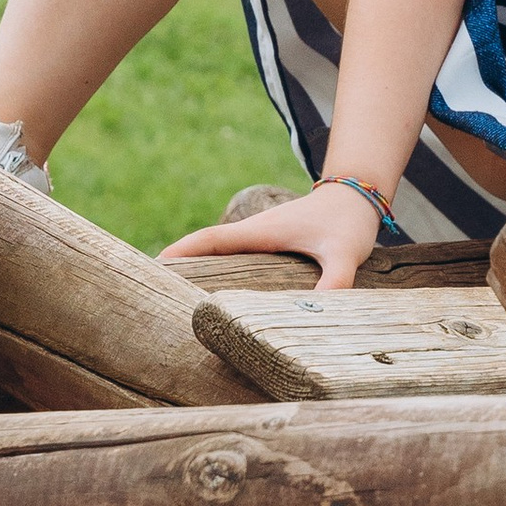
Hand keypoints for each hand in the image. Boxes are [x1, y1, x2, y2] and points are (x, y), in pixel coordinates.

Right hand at [163, 180, 384, 292]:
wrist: (358, 195)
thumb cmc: (348, 221)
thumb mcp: (345, 253)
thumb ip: (336, 280)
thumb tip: (322, 310)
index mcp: (260, 232)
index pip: (209, 242)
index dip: (180, 253)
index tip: (151, 268)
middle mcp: (253, 233)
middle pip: (203, 248)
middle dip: (176, 265)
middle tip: (148, 288)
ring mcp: (259, 238)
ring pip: (217, 253)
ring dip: (194, 267)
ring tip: (169, 295)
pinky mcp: (269, 245)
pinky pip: (233, 258)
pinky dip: (216, 269)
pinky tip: (210, 290)